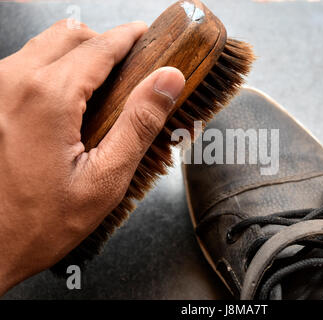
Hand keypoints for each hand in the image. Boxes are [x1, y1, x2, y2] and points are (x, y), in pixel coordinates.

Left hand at [0, 19, 184, 294]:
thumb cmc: (37, 223)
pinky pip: (27, 65)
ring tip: (105, 88)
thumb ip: (140, 123)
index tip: (147, 36)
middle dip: (105, 43)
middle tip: (131, 66)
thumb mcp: (105, 180)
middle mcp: (12, 82)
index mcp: (47, 97)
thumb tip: (167, 80)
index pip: (100, 46)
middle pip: (71, 34)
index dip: (130, 37)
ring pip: (46, 45)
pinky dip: (56, 69)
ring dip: (79, 55)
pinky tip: (71, 102)